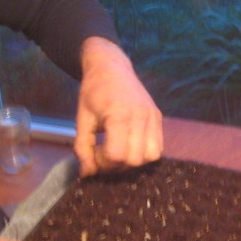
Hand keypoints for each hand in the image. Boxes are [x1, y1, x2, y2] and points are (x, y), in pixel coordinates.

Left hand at [74, 37, 162, 176]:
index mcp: (119, 115)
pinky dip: (145, 153)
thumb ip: (83, 147)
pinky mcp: (158, 117)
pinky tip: (130, 146)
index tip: (94, 155)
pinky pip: (158, 147)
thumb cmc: (92, 91)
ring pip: (151, 157)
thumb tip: (87, 174)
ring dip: (134, 162)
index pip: (116, 155)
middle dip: (117, 165)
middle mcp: (140, 117)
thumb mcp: (82, 119)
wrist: (111, 66)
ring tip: (119, 153)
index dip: (103, 163)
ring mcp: (152, 116)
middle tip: (104, 156)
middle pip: (134, 160)